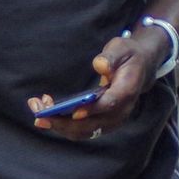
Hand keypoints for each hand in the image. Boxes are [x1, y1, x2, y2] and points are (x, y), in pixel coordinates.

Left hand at [27, 26, 167, 140]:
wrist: (140, 68)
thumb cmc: (128, 56)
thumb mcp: (122, 48)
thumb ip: (111, 56)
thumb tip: (100, 65)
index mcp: (127, 91)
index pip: (110, 104)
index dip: (92, 109)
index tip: (73, 111)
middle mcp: (121, 111)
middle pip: (92, 124)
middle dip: (63, 121)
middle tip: (39, 111)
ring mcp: (112, 120)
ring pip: (84, 131)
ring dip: (59, 125)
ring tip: (38, 110)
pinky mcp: (103, 123)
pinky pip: (82, 130)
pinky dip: (63, 125)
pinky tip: (47, 113)